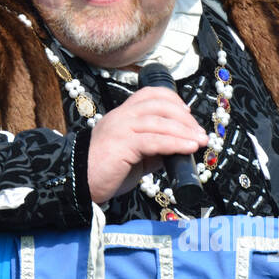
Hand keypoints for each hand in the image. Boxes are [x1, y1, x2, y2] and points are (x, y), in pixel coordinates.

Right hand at [86, 87, 208, 203]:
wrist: (79, 184)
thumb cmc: (105, 171)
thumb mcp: (134, 155)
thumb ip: (153, 148)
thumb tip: (177, 148)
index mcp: (122, 115)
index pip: (150, 94)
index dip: (173, 100)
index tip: (188, 114)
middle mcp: (121, 116)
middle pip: (159, 104)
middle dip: (185, 118)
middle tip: (200, 133)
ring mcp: (121, 128)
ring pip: (160, 121)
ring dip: (185, 131)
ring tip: (200, 142)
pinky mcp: (123, 144)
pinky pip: (155, 140)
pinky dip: (176, 143)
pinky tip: (189, 148)